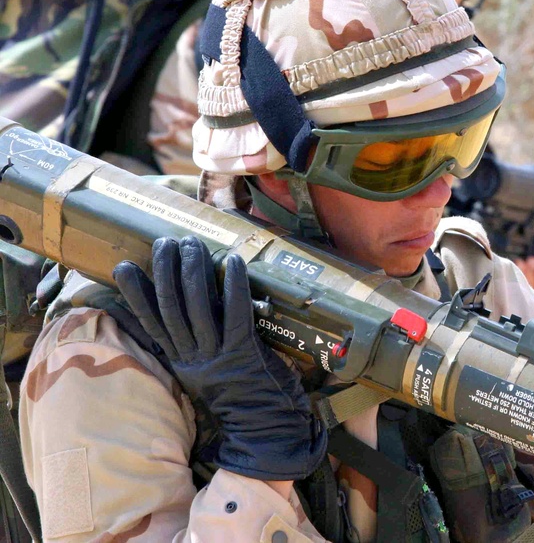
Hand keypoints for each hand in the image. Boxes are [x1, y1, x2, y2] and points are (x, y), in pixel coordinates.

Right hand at [113, 236, 326, 480]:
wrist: (265, 434)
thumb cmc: (238, 400)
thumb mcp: (202, 377)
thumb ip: (186, 352)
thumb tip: (168, 324)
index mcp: (179, 364)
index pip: (150, 324)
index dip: (136, 294)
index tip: (125, 266)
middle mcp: (193, 359)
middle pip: (171, 308)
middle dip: (165, 270)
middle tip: (165, 242)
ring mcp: (217, 356)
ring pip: (197, 306)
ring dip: (194, 270)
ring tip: (192, 243)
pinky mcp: (244, 353)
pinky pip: (235, 313)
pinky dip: (232, 285)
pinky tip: (232, 261)